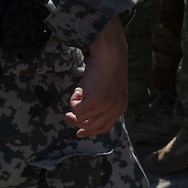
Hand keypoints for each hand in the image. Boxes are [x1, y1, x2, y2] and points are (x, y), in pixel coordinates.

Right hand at [66, 17, 126, 137]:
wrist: (110, 54)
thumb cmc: (107, 66)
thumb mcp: (109, 87)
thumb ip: (103, 100)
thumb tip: (84, 112)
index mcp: (120, 107)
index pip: (104, 127)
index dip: (90, 132)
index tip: (78, 133)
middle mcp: (115, 109)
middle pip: (92, 127)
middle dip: (77, 123)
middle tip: (67, 116)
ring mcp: (106, 107)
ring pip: (81, 118)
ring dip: (75, 105)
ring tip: (79, 91)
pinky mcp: (96, 102)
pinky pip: (77, 110)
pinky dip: (74, 100)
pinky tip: (79, 88)